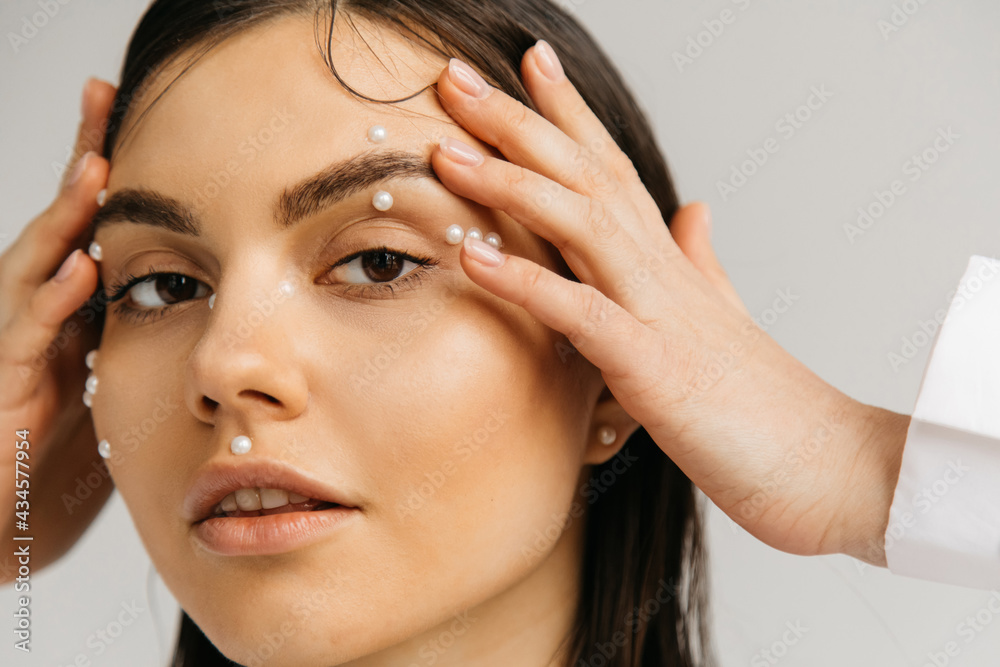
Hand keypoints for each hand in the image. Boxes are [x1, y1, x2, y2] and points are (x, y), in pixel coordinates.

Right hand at [0, 77, 115, 581]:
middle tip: (104, 99)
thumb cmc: (62, 459)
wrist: (6, 528)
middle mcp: (46, 319)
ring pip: (37, 269)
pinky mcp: (5, 391)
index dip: (114, 175)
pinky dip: (51, 304)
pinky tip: (78, 269)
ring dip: (66, 218)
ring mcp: (19, 350)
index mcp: (79, 312)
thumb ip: (147, 340)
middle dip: (83, 164)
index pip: (97, 228)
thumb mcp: (119, 386)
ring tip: (97, 168)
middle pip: (64, 227)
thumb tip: (211, 301)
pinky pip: (27, 340)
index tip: (138, 115)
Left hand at [429, 44, 909, 565]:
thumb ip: (701, 261)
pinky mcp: (652, 365)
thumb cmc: (768, 404)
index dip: (568, 112)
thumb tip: (692, 212)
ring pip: (580, 223)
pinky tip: (471, 257)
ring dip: (509, 182)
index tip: (527, 62)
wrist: (828, 466)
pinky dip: (524, 282)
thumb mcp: (724, 319)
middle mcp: (662, 270)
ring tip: (444, 150)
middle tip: (455, 76)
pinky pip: (580, 313)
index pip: (611, 166)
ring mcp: (659, 312)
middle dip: (517, 121)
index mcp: (669, 262)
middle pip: (584, 173)